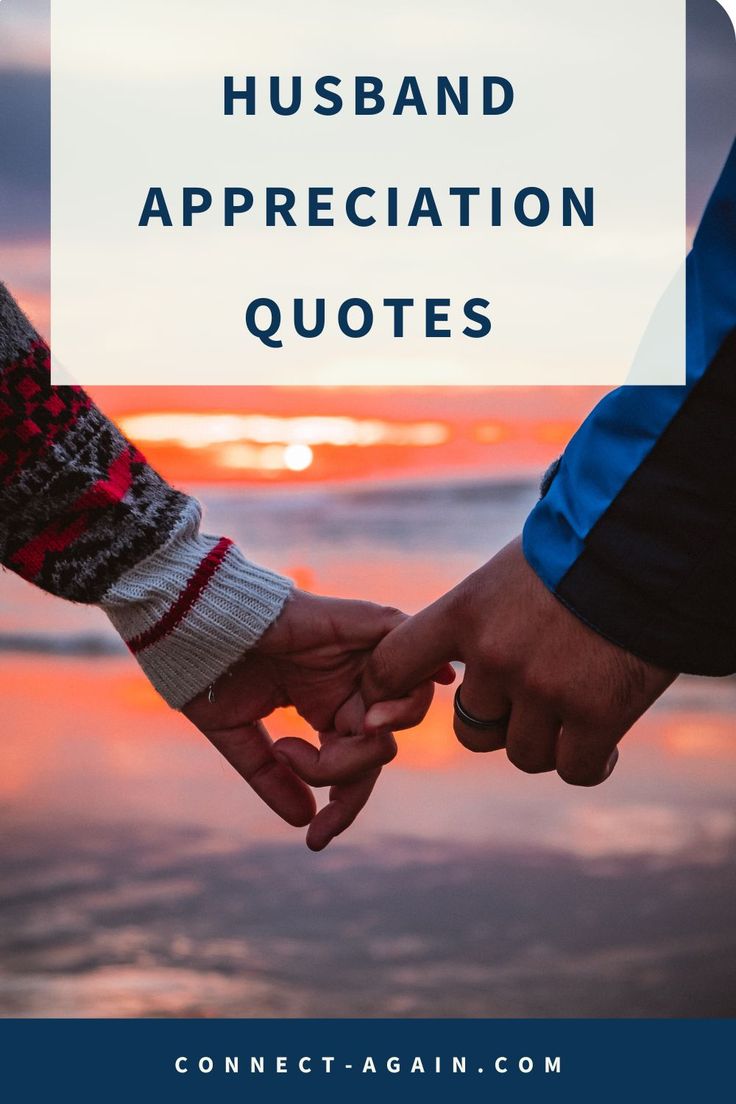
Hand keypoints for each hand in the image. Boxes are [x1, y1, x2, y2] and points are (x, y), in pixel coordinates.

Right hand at [183, 589, 450, 841]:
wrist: (194, 619)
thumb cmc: (208, 667)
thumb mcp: (239, 735)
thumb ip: (273, 777)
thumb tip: (304, 821)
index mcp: (324, 706)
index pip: (352, 766)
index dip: (340, 807)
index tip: (315, 840)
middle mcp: (350, 684)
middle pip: (378, 748)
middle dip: (346, 777)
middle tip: (300, 766)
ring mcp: (361, 656)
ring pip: (403, 709)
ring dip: (373, 741)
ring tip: (336, 741)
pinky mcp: (368, 625)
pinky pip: (414, 651)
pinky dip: (422, 675)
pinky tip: (412, 698)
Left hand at [362, 538, 675, 785]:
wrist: (655, 542)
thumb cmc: (582, 547)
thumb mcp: (510, 570)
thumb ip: (478, 616)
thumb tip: (450, 655)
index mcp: (465, 612)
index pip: (392, 666)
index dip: (390, 692)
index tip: (404, 701)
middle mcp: (497, 656)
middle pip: (471, 730)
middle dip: (499, 722)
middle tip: (533, 697)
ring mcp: (546, 689)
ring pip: (524, 753)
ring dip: (547, 742)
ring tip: (575, 715)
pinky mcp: (598, 715)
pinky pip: (575, 769)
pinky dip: (590, 763)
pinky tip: (604, 745)